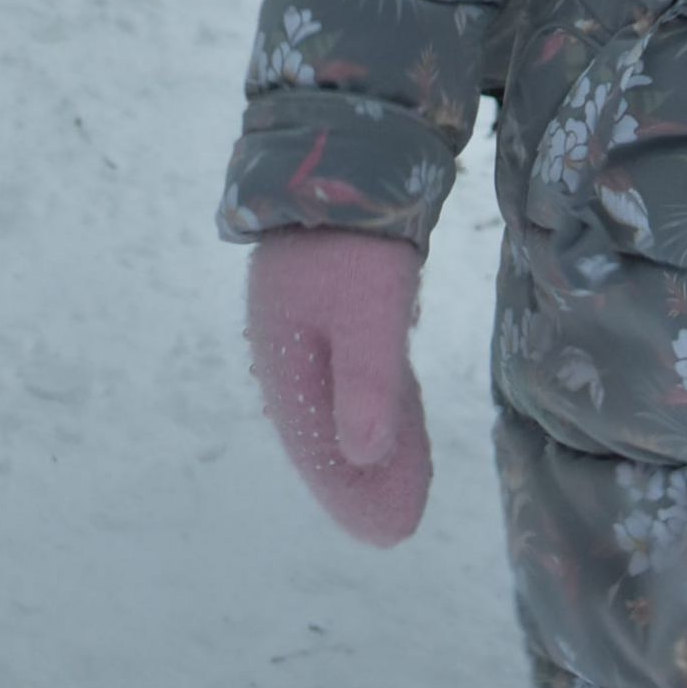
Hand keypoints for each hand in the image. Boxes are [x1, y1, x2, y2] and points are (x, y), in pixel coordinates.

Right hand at [245, 231, 430, 546]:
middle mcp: (287, 346)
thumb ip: (368, 384)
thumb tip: (363, 458)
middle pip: (322, 428)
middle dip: (359, 479)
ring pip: (336, 399)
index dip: (349, 492)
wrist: (346, 155)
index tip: (386, 532)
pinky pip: (349, 369)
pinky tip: (392, 419)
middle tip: (399, 526)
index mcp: (283, 356)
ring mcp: (307, 323)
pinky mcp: (333, 300)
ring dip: (367, 444)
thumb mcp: (370, 313)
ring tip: (403, 485)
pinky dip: (372, 402)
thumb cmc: (355, 239)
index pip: (314, 444)